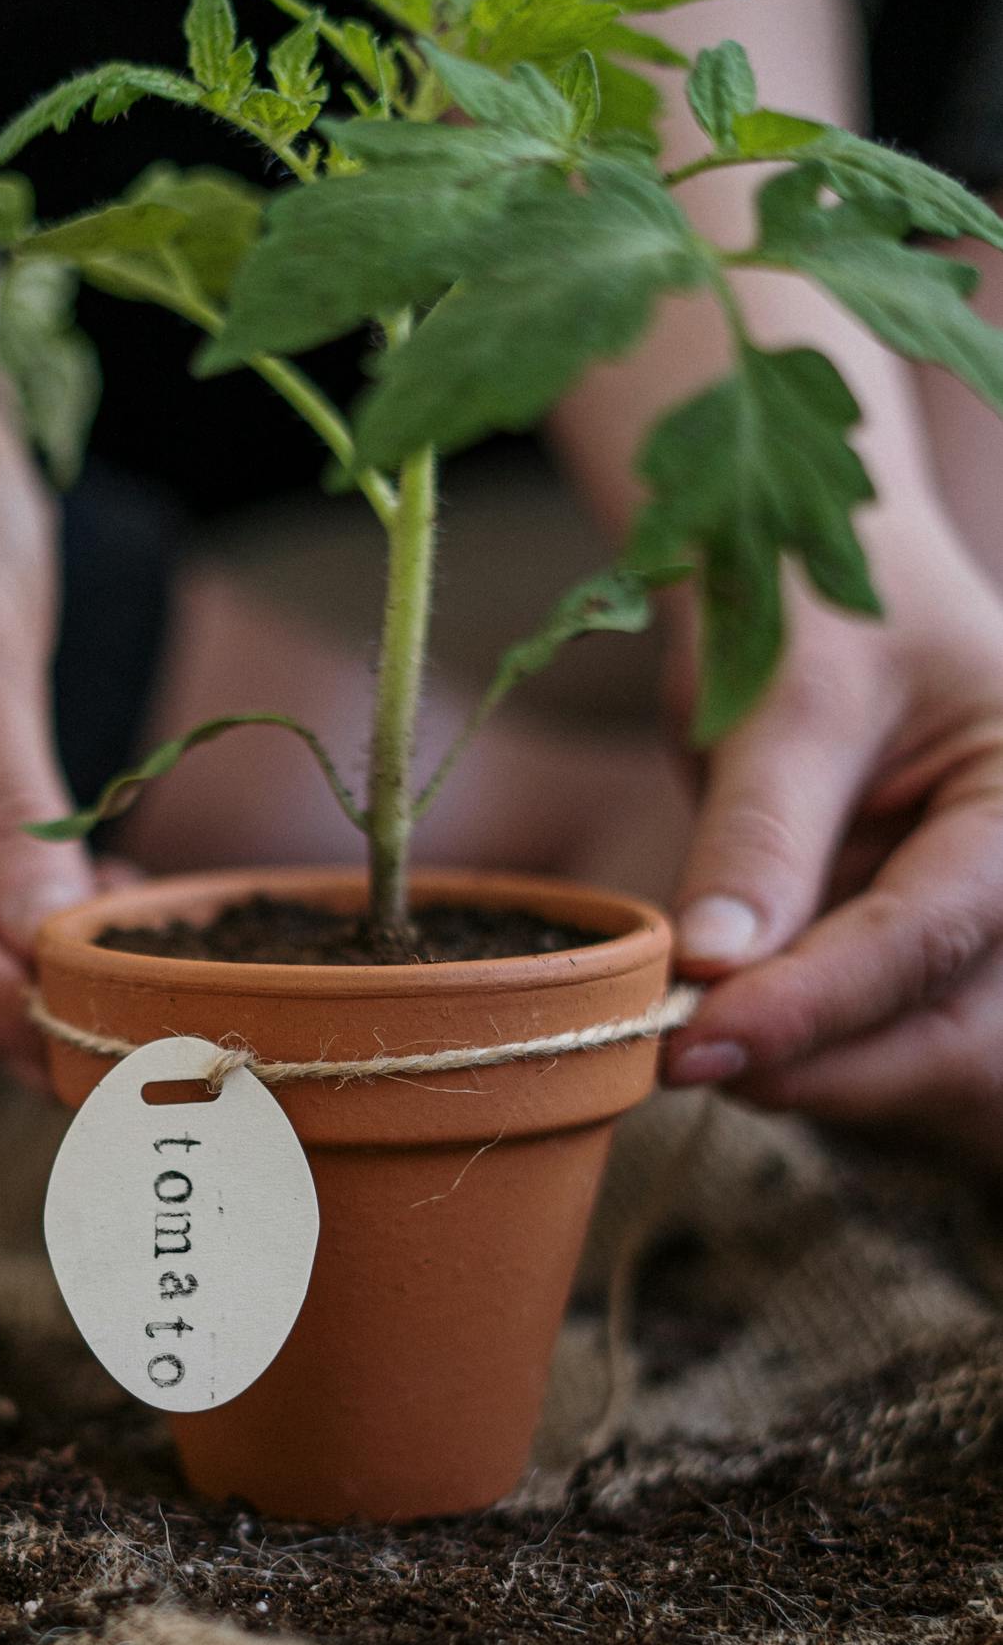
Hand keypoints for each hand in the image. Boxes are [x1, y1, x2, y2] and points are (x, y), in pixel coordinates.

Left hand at [662, 520, 1002, 1172]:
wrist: (792, 574)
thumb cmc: (805, 597)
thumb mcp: (783, 698)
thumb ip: (757, 837)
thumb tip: (711, 968)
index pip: (929, 937)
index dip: (811, 1006)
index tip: (698, 1042)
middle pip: (948, 1040)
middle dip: (815, 1063)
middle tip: (678, 1053)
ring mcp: (965, 930)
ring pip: (905, 1063)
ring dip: (798, 1070)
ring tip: (687, 1031)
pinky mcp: (900, 959)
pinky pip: (858, 1043)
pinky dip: (785, 1051)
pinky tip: (713, 1023)